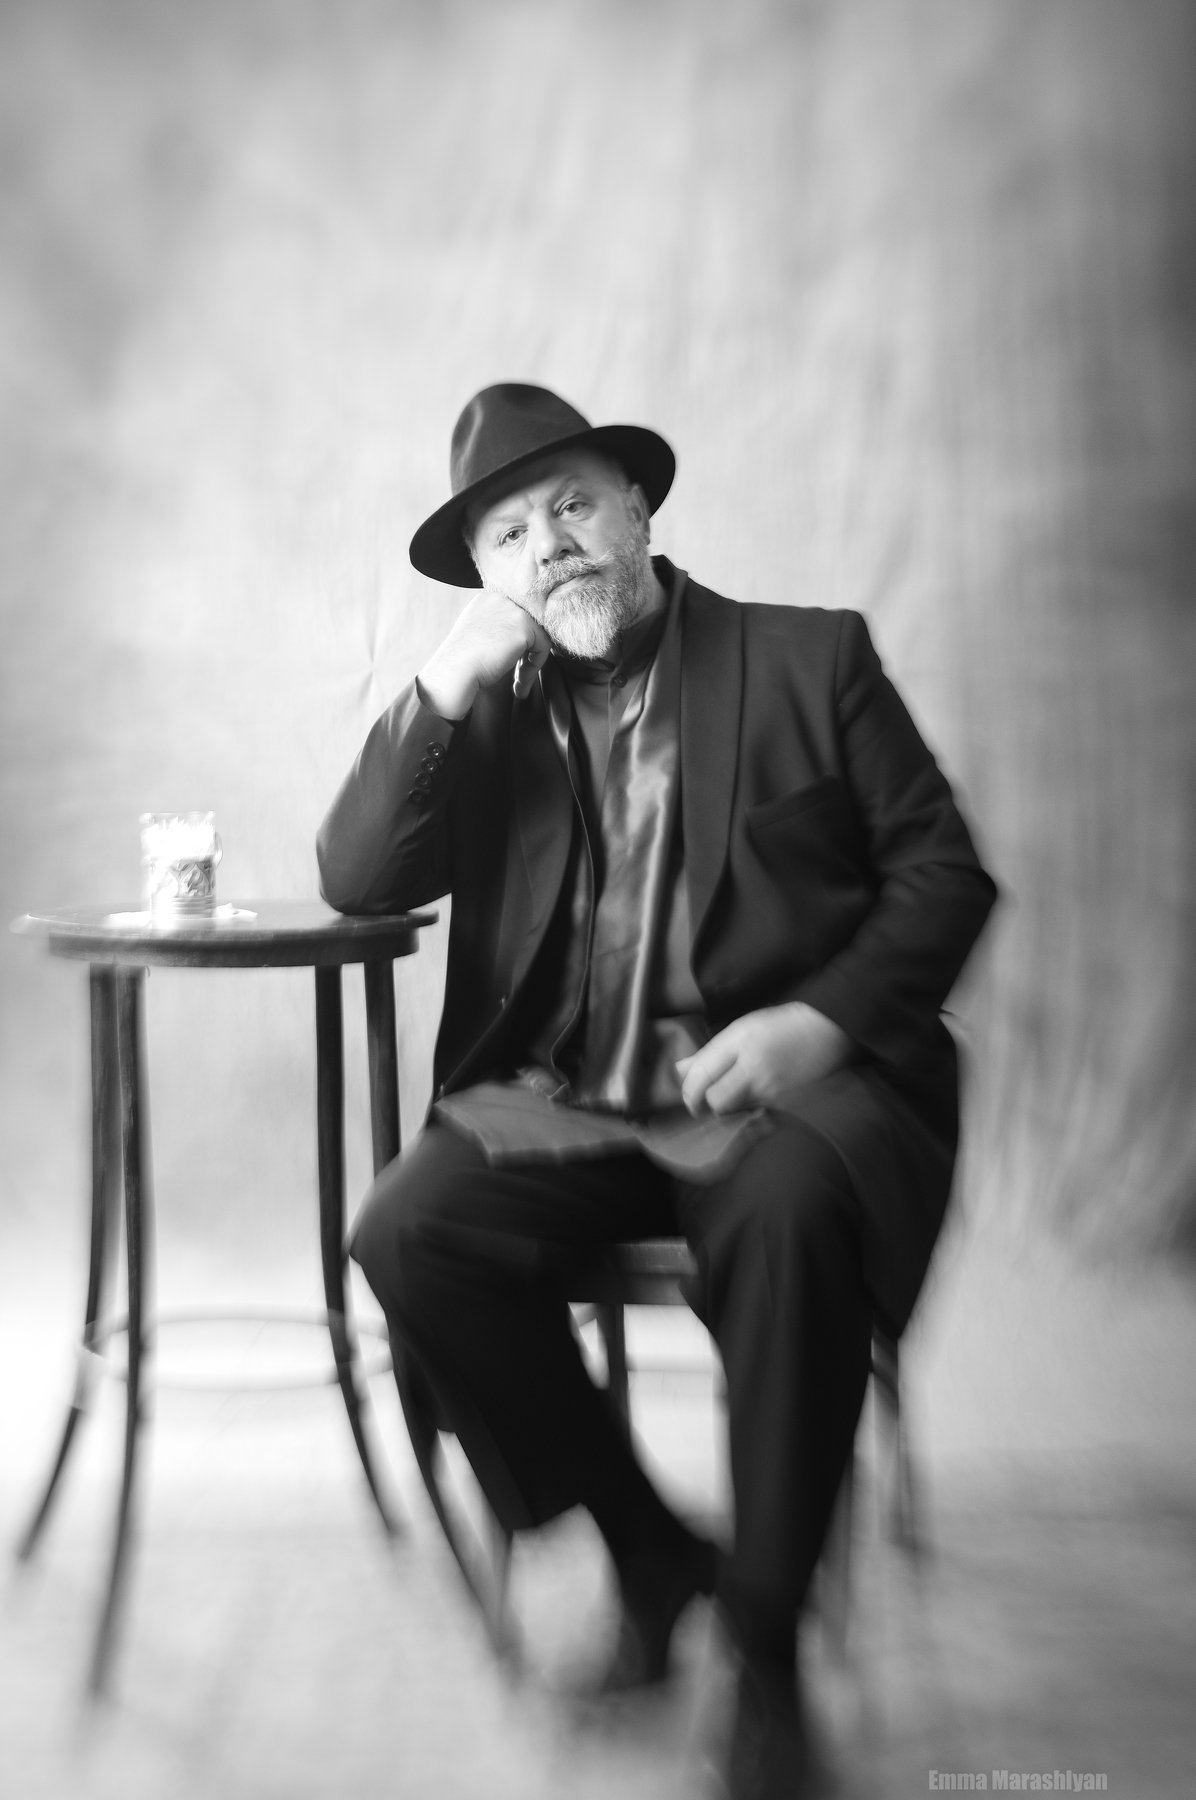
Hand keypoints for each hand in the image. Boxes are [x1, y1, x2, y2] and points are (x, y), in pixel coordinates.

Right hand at [418, 591, 552, 718]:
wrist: (454, 673)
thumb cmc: (461, 664)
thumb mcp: (477, 636)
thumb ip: (497, 630)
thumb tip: (518, 640)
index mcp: (487, 599)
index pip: (515, 619)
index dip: (517, 645)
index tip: (512, 666)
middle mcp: (501, 599)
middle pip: (529, 627)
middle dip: (526, 655)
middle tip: (517, 678)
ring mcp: (513, 611)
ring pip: (538, 638)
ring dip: (530, 665)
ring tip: (518, 685)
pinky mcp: (524, 627)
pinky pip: (543, 649)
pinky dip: (534, 669)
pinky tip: (519, 684)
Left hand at [676, 1003, 853, 1116]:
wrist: (829, 1030)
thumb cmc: (782, 1025)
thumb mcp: (742, 1028)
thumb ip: (710, 1052)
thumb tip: (680, 1070)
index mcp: (740, 1041)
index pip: (701, 1075)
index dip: (689, 1092)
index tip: (690, 1098)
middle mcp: (754, 1065)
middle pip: (716, 1101)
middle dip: (709, 1104)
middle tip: (709, 1101)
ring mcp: (772, 1086)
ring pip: (736, 1110)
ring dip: (731, 1106)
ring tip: (740, 1091)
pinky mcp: (788, 1102)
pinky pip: (758, 1113)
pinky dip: (753, 1108)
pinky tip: (761, 1093)